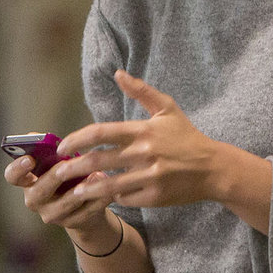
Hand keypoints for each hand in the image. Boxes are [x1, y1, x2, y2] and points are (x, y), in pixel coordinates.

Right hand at [3, 151, 117, 244]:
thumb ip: (50, 149)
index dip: (18, 168)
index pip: (12, 176)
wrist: (84, 204)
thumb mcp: (59, 160)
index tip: (30, 159)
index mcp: (27, 181)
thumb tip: (43, 137)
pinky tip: (109, 190)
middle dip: (53, 177)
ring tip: (98, 175)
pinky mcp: (71, 223)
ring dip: (82, 188)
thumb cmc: (68, 174)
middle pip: (38, 191)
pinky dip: (98, 200)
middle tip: (67, 165)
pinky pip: (85, 212)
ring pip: (65, 203)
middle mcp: (34, 200)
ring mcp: (51, 215)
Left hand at [52, 72, 225, 209]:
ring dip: (88, 188)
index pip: (101, 132)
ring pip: (109, 184)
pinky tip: (108, 195)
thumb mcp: (167, 109)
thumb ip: (141, 91)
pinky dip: (115, 197)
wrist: (213, 169)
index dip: (77, 139)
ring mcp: (150, 176)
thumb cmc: (187, 138)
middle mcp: (145, 153)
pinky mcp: (155, 196)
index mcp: (143, 130)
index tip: (62, 147)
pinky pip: (126, 198)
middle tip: (58, 172)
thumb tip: (118, 74)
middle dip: (73, 167)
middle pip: (99, 160)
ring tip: (75, 191)